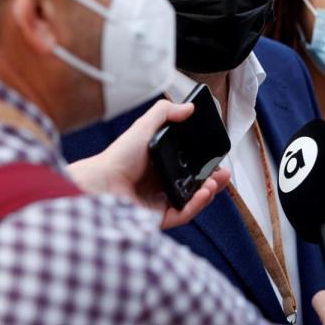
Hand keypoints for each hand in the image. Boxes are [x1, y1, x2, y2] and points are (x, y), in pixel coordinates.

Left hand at [66, 100, 230, 228]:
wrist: (101, 183)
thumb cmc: (117, 157)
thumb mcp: (143, 127)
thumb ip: (164, 113)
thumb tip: (188, 107)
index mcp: (159, 163)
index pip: (189, 163)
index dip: (205, 162)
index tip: (218, 156)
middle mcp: (161, 183)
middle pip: (195, 183)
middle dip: (213, 179)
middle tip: (224, 172)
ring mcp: (160, 201)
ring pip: (192, 200)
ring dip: (208, 192)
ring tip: (215, 182)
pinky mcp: (158, 218)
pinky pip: (183, 214)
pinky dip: (196, 205)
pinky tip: (204, 193)